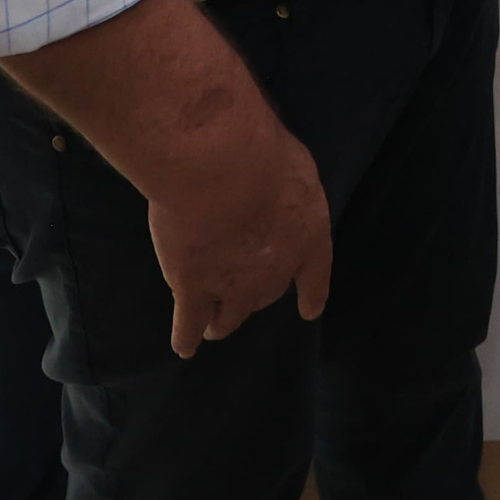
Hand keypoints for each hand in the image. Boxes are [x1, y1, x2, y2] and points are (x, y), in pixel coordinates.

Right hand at [145, 116, 332, 356]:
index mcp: (308, 237)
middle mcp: (275, 271)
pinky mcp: (192, 289)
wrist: (221, 168)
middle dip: (253, 295)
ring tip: (215, 326)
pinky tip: (184, 346)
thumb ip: (283, 188)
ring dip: (222, 321)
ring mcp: (233, 286)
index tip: (308, 311)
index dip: (311, 293)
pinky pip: (189, 323)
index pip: (315, 273)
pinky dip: (186, 336)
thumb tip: (269, 189)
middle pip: (265, 295)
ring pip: (228, 317)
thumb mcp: (293, 167)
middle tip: (239, 291)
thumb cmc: (264, 153)